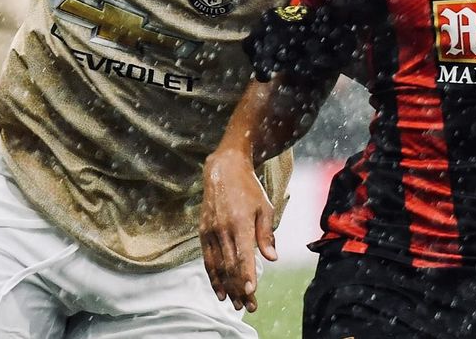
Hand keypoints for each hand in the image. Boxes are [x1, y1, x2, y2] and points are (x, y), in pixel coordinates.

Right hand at [199, 149, 276, 312]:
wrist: (223, 170)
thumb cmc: (248, 189)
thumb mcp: (264, 208)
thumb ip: (266, 234)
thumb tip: (272, 258)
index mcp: (240, 222)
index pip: (243, 254)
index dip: (246, 275)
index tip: (251, 291)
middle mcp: (223, 229)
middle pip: (230, 265)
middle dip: (239, 288)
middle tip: (250, 306)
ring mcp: (210, 231)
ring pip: (217, 266)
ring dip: (226, 287)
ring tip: (235, 304)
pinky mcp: (203, 232)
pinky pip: (207, 259)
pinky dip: (213, 276)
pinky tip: (219, 290)